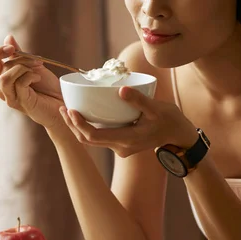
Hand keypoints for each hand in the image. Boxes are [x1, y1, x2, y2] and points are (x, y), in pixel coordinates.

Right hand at [0, 35, 64, 129]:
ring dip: (22, 68)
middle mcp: (5, 88)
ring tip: (37, 71)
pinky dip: (30, 76)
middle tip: (36, 61)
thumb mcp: (33, 65)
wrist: (62, 102)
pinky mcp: (22, 103)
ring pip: (4, 78)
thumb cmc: (48, 87)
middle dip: (18, 58)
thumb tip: (8, 38)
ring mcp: (12, 97)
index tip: (12, 47)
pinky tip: (38, 78)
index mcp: (6, 77)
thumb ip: (19, 54)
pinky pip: (19, 84)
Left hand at [59, 86, 197, 157]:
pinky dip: (88, 128)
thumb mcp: (157, 108)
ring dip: (78, 127)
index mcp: (127, 140)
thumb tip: (122, 90)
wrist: (179, 136)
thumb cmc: (170, 120)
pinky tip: (83, 115)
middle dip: (73, 125)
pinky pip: (100, 138)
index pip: (94, 136)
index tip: (70, 110)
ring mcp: (120, 148)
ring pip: (92, 141)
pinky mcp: (121, 144)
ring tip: (67, 110)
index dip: (79, 124)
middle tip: (62, 108)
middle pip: (88, 140)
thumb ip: (139, 100)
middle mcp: (120, 148)